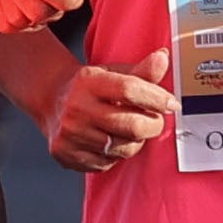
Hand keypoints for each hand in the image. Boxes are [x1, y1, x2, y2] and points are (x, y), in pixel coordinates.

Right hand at [41, 59, 175, 176]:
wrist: (51, 100)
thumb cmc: (89, 87)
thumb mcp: (113, 73)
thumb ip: (141, 71)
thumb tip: (164, 58)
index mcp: (88, 82)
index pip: (130, 90)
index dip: (157, 99)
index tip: (171, 104)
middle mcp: (76, 108)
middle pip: (132, 125)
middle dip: (153, 125)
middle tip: (153, 121)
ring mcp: (69, 134)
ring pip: (124, 149)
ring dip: (135, 141)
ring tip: (127, 130)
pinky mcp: (66, 154)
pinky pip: (108, 164)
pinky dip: (115, 155)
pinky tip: (109, 141)